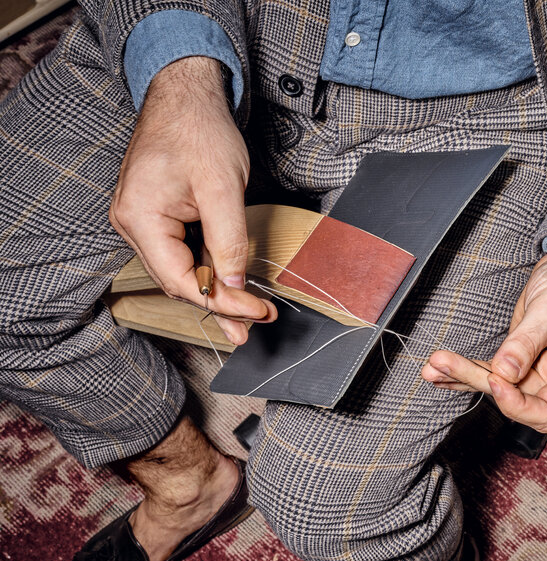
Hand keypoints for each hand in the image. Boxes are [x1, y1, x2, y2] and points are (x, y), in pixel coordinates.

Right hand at [109, 56, 275, 344]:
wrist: (187, 92)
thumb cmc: (199, 130)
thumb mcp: (222, 188)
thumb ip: (228, 240)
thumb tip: (234, 285)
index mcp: (140, 218)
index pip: (182, 280)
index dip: (222, 302)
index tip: (257, 312)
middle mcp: (132, 223)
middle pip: (177, 280)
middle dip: (219, 304)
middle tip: (254, 324)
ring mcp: (142, 219)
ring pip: (180, 269)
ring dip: (215, 291)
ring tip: (247, 314)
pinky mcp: (157, 215)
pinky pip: (182, 252)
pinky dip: (208, 268)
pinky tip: (230, 285)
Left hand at [422, 238, 546, 432]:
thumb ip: (528, 341)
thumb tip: (505, 372)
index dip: (519, 406)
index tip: (496, 381)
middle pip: (514, 398)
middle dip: (477, 381)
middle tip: (442, 364)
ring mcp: (536, 367)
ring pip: (497, 384)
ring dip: (463, 376)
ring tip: (432, 367)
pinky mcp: (519, 355)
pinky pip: (492, 369)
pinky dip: (466, 369)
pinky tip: (442, 369)